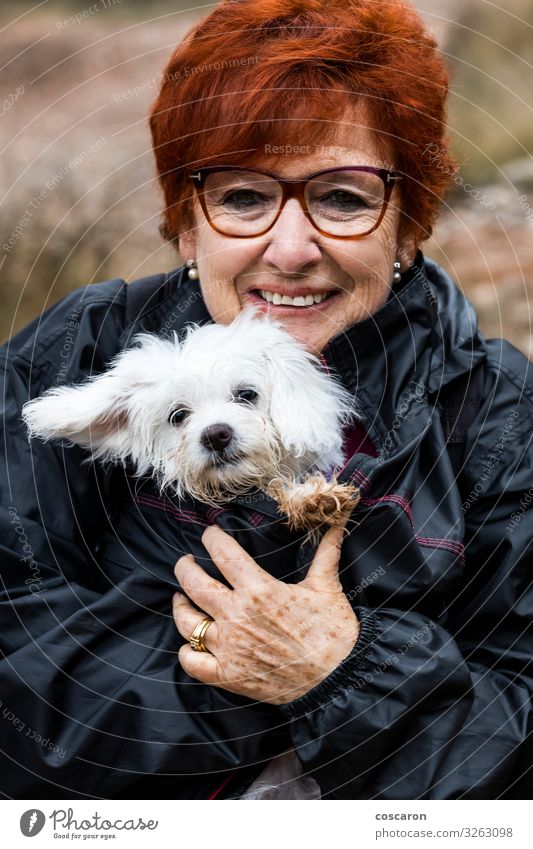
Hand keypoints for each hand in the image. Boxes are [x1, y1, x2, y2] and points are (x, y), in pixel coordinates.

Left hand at [172, 521, 359, 704]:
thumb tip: (337, 524)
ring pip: (187, 622)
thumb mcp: (327, 587)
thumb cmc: (334, 633)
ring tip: (181, 597)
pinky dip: (186, 652)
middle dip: (184, 567)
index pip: (223, 553)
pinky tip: (190, 643)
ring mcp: (229, 648)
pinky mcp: (229, 676)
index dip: (211, 538)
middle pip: (193, 583)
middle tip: (185, 561)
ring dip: (180, 606)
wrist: (339, 680)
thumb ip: (325, 552)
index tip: (209, 534)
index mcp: (259, 590)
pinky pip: (192, 662)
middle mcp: (237, 616)